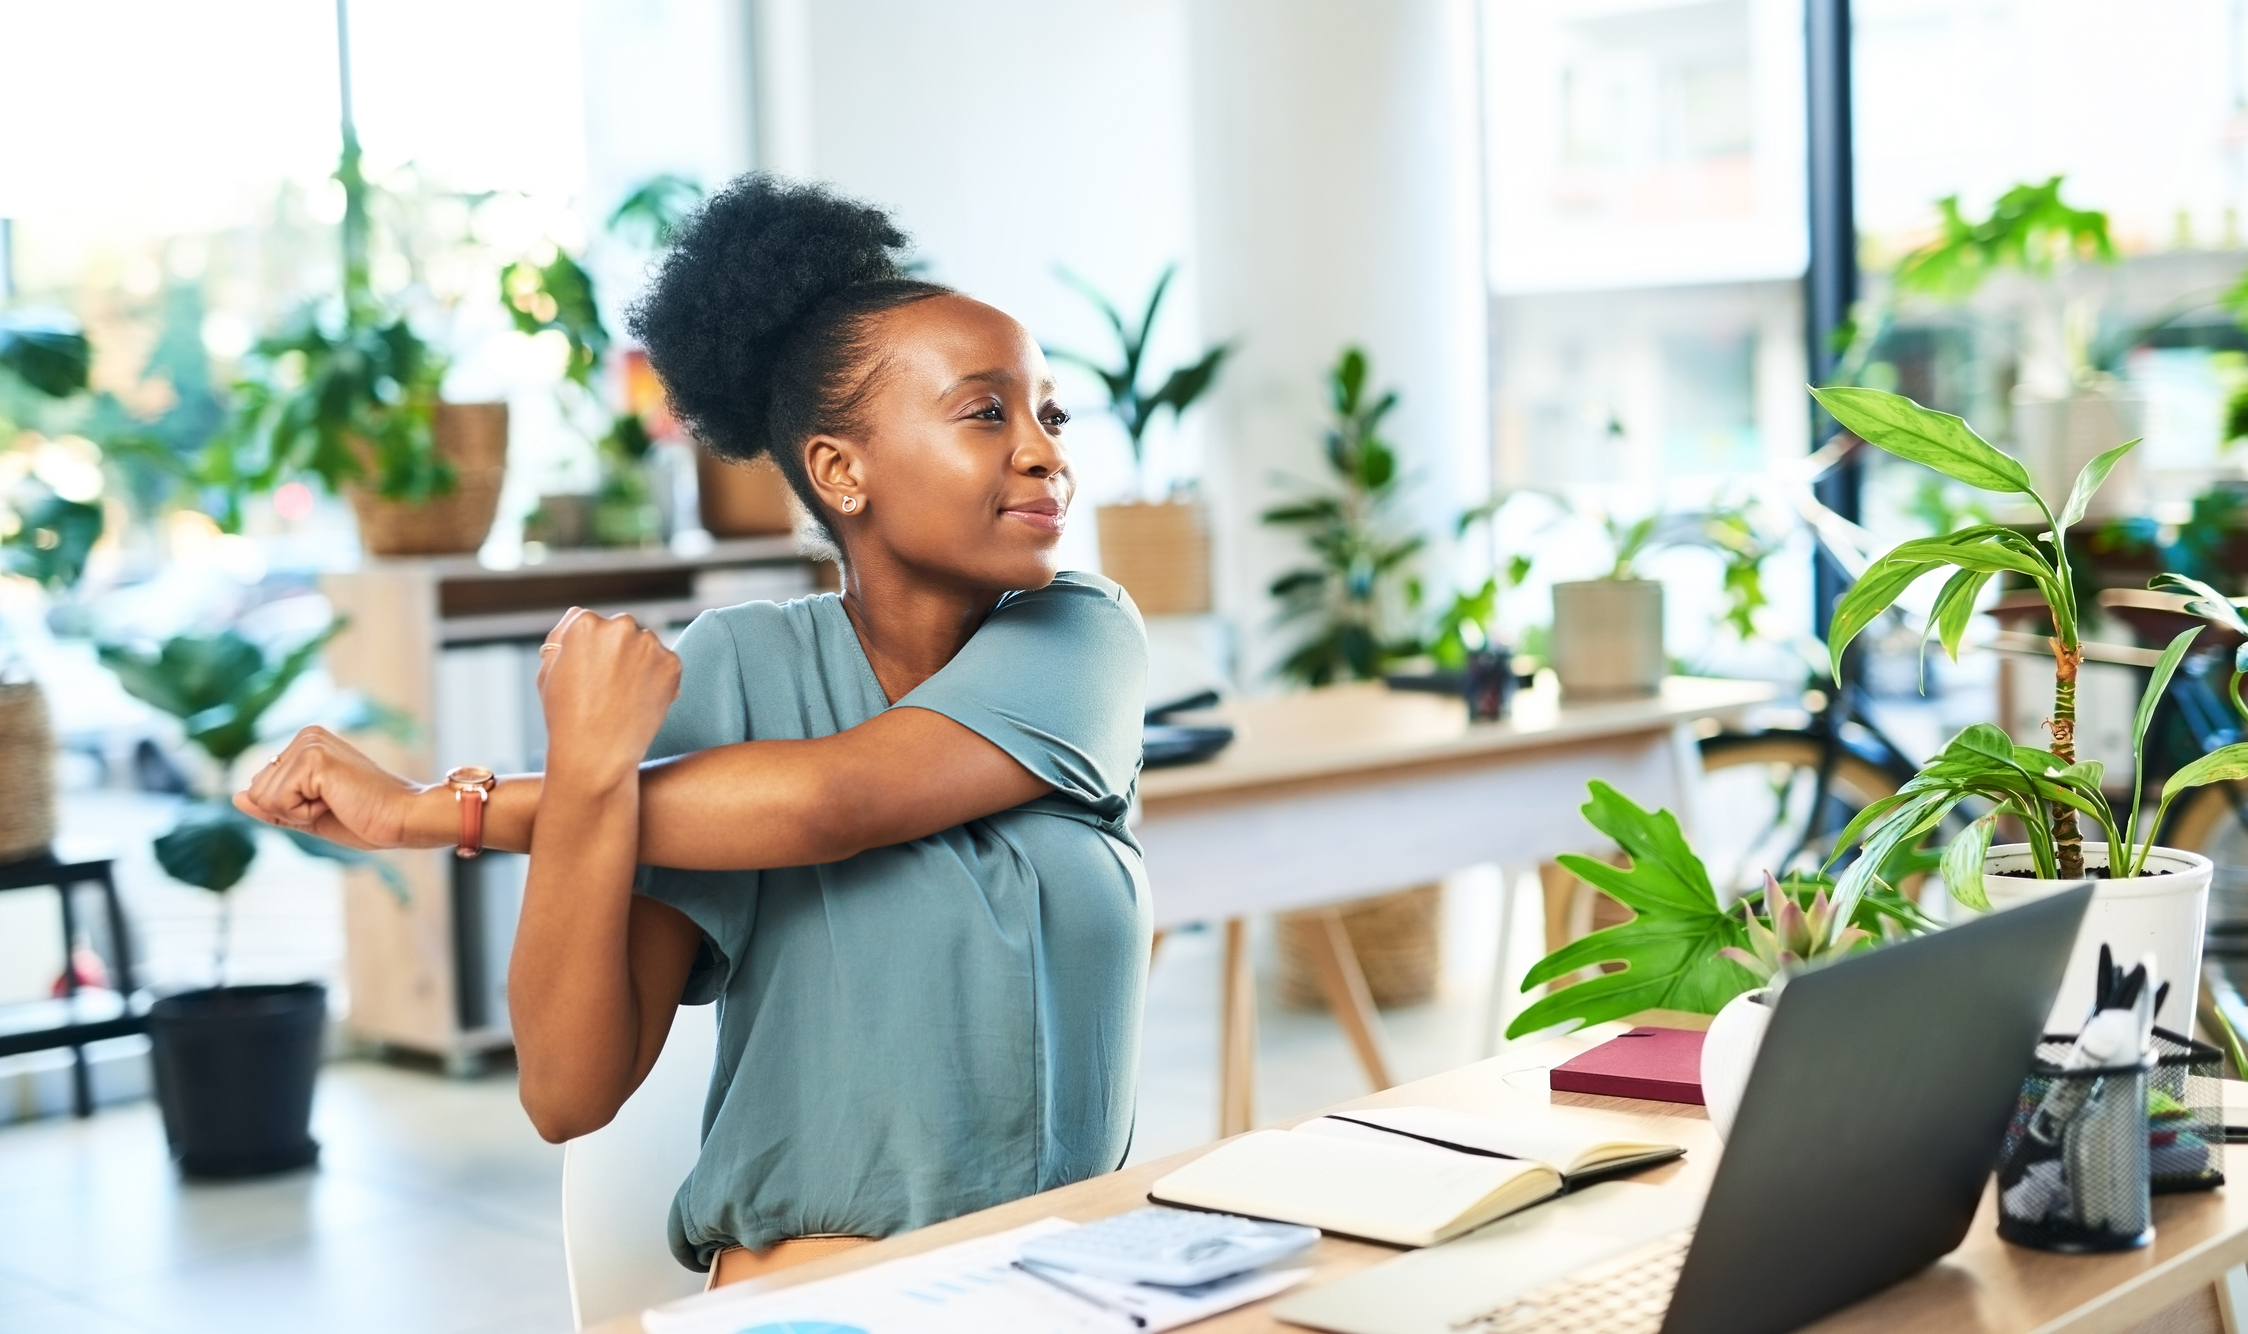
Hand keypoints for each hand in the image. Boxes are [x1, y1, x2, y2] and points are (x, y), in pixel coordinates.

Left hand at [234, 726, 425, 848]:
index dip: (289, 809)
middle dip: (289, 811)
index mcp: (306, 743)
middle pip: (257, 790)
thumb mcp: (307, 815)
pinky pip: (278, 801)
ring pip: (263, 797)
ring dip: (297, 813)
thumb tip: (235, 797)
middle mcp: (306, 736)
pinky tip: (335, 802)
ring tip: (336, 802)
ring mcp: (309, 743)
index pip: (261, 787)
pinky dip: (303, 814)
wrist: (402, 819)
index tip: (330, 803)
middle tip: (334, 805)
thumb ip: (272, 806)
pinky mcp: (313, 758)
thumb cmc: (366, 818)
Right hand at [537, 608, 682, 784]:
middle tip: (608, 687)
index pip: (589, 622)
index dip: (588, 650)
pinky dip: (658, 679)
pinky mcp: (672, 664)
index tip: (588, 674)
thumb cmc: (565, 716)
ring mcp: (649, 644)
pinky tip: (640, 701)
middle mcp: (619, 625)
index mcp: (584, 622)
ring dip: (639, 663)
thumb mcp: (548, 670)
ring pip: (645, 646)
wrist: (596, 755)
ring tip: (623, 697)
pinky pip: (665, 664)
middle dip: (617, 651)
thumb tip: (580, 616)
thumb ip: (562, 637)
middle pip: (620, 630)